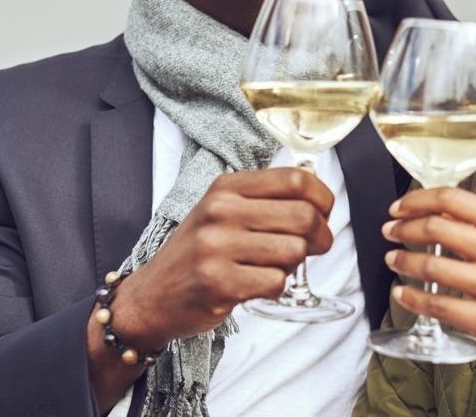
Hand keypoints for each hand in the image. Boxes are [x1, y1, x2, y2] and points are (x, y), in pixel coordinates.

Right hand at [116, 168, 334, 347]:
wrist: (152, 296)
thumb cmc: (196, 253)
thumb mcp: (221, 210)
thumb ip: (264, 200)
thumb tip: (319, 201)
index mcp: (226, 187)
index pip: (296, 179)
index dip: (323, 199)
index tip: (324, 214)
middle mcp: (221, 211)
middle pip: (304, 216)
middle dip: (320, 237)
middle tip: (313, 248)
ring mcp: (217, 247)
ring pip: (294, 251)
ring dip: (293, 265)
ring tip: (272, 267)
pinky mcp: (219, 283)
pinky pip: (276, 282)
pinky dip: (274, 288)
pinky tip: (254, 284)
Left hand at [382, 188, 475, 402]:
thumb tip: (431, 211)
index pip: (454, 200)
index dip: (417, 201)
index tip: (398, 208)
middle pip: (439, 228)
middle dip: (404, 229)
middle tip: (390, 231)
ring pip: (434, 267)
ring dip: (404, 262)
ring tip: (394, 260)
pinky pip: (438, 306)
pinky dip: (412, 298)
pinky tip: (403, 292)